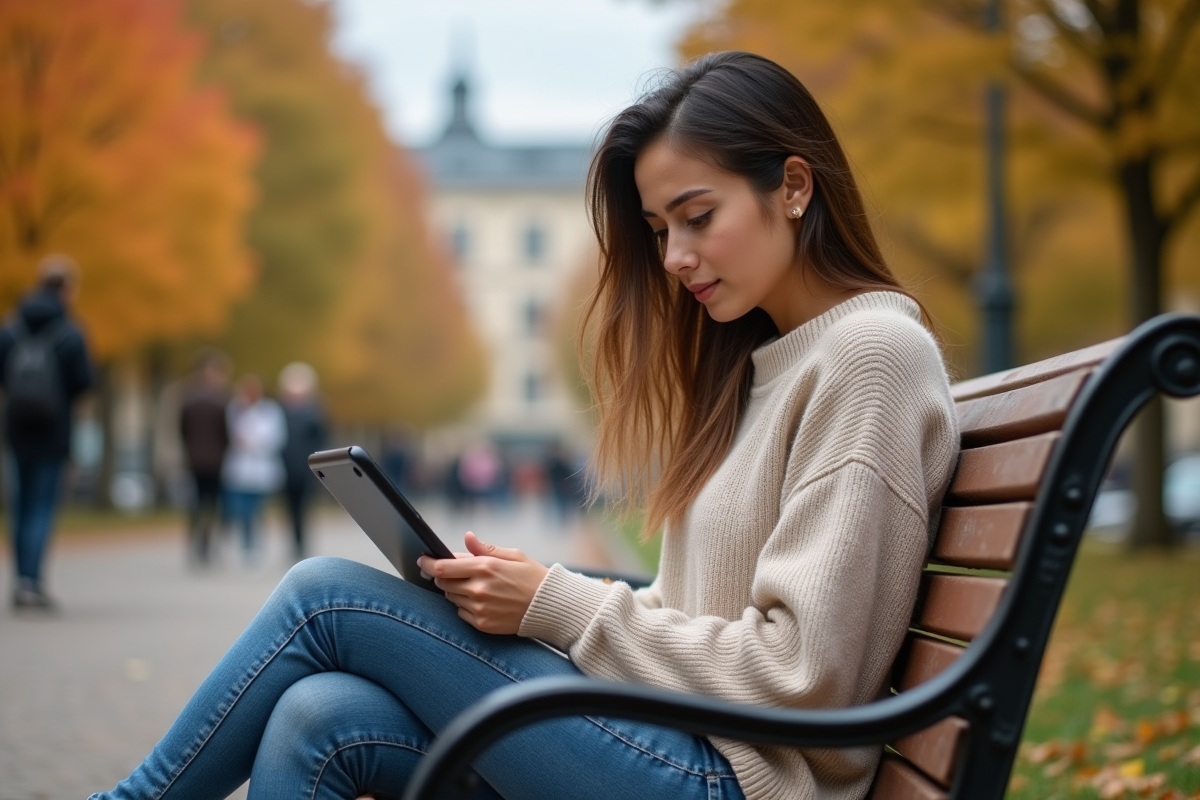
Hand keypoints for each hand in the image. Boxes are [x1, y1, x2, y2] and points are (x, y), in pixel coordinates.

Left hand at [417, 532, 548, 634]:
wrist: (549, 607)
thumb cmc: (533, 577)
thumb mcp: (513, 555)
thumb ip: (485, 548)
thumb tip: (467, 537)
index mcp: (486, 567)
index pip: (443, 567)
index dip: (428, 563)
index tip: (422, 560)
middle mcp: (479, 588)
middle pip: (443, 583)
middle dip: (443, 577)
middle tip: (452, 573)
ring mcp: (480, 608)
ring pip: (451, 598)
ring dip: (455, 591)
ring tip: (474, 586)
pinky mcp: (482, 624)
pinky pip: (461, 613)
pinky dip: (465, 606)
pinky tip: (482, 601)